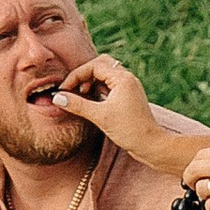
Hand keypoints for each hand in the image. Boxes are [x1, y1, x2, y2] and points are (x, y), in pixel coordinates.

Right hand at [51, 56, 167, 161]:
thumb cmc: (129, 130)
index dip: (76, 76)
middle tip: (74, 89)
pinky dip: (98, 89)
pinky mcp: (128, 96)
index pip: (94, 66)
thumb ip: (77, 105)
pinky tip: (91, 102)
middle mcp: (127, 78)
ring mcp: (129, 87)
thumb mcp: (100, 117)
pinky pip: (110, 84)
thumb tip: (57, 97)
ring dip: (91, 81)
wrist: (151, 145)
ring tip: (81, 96)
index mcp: (122, 78)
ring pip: (105, 74)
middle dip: (84, 75)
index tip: (64, 90)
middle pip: (100, 64)